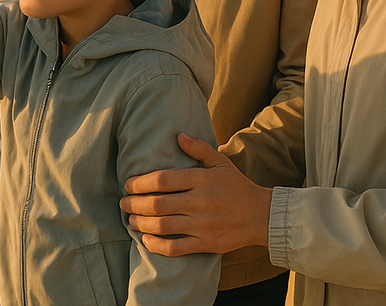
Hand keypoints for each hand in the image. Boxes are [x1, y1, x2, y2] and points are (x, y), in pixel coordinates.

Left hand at [120, 134, 272, 255]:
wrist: (261, 215)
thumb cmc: (237, 186)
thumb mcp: (221, 163)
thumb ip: (199, 149)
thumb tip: (178, 136)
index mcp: (202, 179)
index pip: (163, 180)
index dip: (140, 182)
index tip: (129, 184)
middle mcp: (200, 202)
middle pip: (158, 204)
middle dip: (134, 204)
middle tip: (124, 203)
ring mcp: (203, 225)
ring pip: (163, 225)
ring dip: (141, 223)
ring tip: (130, 220)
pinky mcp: (206, 244)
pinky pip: (175, 248)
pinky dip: (156, 245)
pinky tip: (145, 240)